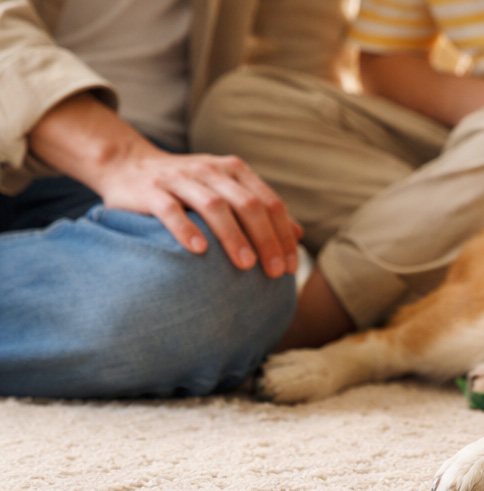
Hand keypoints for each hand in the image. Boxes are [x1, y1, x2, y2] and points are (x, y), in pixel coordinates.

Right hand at [96, 146, 302, 277]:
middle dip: (266, 239)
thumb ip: (261, 209)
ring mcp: (179, 178)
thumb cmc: (187, 187)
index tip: (290, 267)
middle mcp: (211, 170)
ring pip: (214, 205)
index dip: (283, 235)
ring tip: (246, 265)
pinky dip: (186, 229)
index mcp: (234, 171)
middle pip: (248, 204)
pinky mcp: (150, 190)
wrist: (126, 165)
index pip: (269, 203)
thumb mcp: (227, 191)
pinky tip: (199, 251)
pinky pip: (170, 209)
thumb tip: (299, 233)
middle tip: (274, 273)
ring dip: (233, 236)